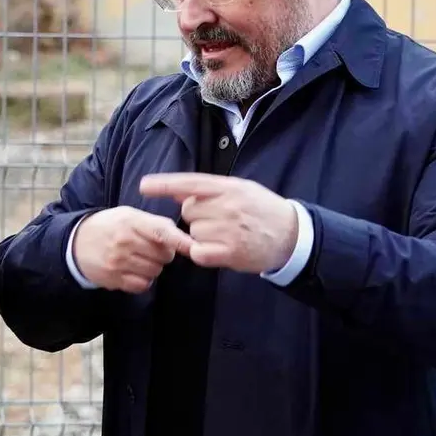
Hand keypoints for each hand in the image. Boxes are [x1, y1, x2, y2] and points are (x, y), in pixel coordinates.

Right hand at [71, 206, 192, 292]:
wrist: (75, 243)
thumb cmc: (108, 226)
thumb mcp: (127, 215)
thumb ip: (153, 223)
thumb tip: (179, 236)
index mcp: (130, 221)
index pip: (161, 232)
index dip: (180, 241)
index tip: (193, 247)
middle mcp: (124, 242)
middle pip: (164, 255)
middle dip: (163, 253)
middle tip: (151, 248)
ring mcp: (118, 262)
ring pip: (155, 271)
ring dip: (153, 267)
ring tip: (139, 258)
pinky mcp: (113, 279)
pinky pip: (142, 285)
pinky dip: (143, 280)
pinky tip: (133, 270)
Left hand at [138, 173, 297, 274]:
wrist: (291, 236)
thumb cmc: (263, 210)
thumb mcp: (241, 189)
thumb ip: (210, 189)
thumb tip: (177, 191)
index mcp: (229, 187)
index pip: (190, 182)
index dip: (165, 184)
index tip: (144, 185)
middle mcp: (227, 206)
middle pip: (187, 211)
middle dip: (196, 216)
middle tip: (219, 220)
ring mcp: (227, 230)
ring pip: (192, 232)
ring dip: (201, 235)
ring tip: (225, 234)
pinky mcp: (228, 253)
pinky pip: (198, 252)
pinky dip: (202, 252)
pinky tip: (219, 249)